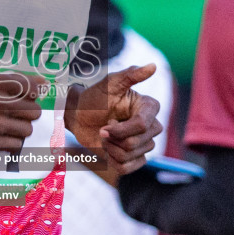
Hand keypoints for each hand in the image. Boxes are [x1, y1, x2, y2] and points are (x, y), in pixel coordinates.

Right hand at [0, 71, 43, 156]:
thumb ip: (9, 81)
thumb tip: (42, 81)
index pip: (31, 87)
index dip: (33, 96)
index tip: (28, 99)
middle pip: (33, 111)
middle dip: (28, 116)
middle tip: (18, 117)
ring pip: (26, 130)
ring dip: (20, 131)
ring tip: (6, 129)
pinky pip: (14, 145)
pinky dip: (9, 144)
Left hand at [66, 64, 162, 178]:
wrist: (79, 116)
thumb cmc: (94, 98)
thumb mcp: (109, 84)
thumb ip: (130, 74)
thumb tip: (153, 66)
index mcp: (149, 107)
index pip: (142, 125)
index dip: (121, 129)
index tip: (106, 123)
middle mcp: (151, 126)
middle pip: (137, 143)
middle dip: (113, 138)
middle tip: (103, 128)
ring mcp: (144, 143)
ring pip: (130, 156)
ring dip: (110, 148)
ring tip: (104, 137)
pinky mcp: (134, 157)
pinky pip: (127, 168)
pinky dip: (112, 161)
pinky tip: (107, 149)